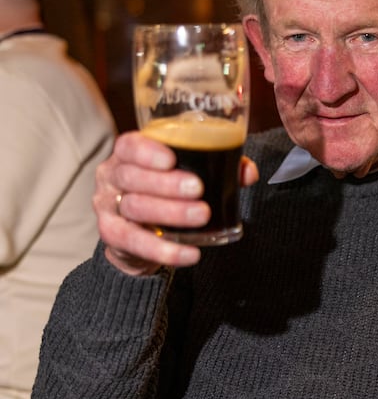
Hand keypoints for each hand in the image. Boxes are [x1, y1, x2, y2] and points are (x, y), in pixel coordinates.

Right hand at [94, 131, 258, 275]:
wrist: (140, 234)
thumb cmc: (166, 192)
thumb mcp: (186, 173)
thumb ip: (218, 168)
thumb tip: (248, 172)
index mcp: (128, 154)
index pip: (129, 145)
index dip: (147, 151)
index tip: (172, 158)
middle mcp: (112, 177)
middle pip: (132, 177)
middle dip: (167, 183)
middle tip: (198, 189)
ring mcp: (108, 207)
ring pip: (135, 207)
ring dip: (171, 212)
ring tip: (202, 216)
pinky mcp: (113, 236)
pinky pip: (135, 242)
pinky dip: (164, 250)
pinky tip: (190, 254)